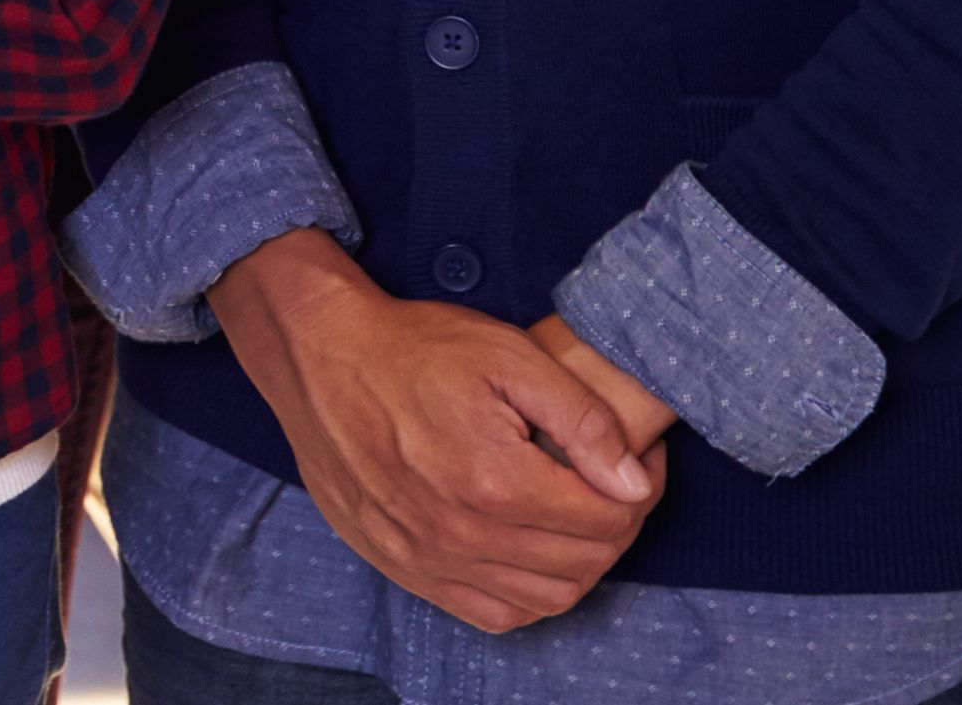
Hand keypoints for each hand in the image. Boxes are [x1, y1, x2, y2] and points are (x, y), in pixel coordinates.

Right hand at [212, 231, 664, 634]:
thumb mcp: (509, 355)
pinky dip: (527, 595)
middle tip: (613, 483)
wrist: (319, 356)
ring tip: (575, 516)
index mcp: (496, 480)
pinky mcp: (404, 566)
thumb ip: (583, 420)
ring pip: (547, 598)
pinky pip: (492, 614)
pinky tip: (529, 553)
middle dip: (618, 524)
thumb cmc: (413, 348)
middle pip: (585, 561)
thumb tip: (633, 482)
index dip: (641, 486)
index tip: (639, 458)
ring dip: (580, 563)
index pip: (610, 518)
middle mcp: (462, 533)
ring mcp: (429, 557)